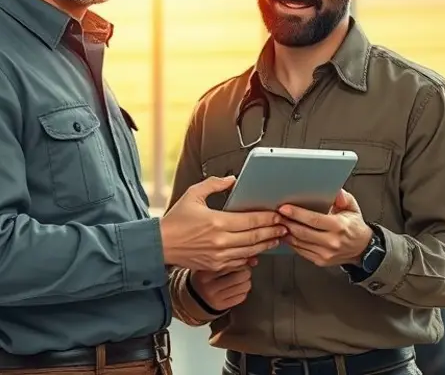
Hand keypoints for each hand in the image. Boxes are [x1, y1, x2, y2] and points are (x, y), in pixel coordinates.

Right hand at [161, 175, 287, 271]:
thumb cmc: (175, 221)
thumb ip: (214, 185)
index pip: (250, 220)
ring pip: (250, 251)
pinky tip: (259, 252)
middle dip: (272, 231)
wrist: (160, 245)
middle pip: (254, 237)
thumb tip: (232, 180)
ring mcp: (219, 256)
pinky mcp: (216, 265)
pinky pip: (240, 262)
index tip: (277, 215)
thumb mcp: (193, 195)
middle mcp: (220, 241)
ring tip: (277, 238)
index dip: (267, 218)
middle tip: (284, 227)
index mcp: (217, 222)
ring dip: (265, 244)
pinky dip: (251, 257)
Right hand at [190, 265, 254, 311]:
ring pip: (243, 286)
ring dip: (247, 281)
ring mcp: (215, 297)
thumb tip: (254, 260)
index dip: (241, 260)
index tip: (241, 260)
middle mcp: (209, 285)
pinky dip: (244, 291)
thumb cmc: (207, 276)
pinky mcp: (221, 306)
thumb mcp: (212, 265)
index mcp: (205, 272)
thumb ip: (232, 259)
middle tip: (243, 269)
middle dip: (246, 271)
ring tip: (242, 279)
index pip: (231, 263)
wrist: (195, 297)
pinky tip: (238, 288)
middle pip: (239, 275)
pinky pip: (241, 297)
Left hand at [278, 190, 371, 267]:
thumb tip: (335, 191)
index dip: (297, 214)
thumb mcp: (352, 207)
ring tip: (279, 223)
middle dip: (287, 222)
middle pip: (303, 232)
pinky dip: (291, 243)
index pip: (314, 220)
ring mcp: (325, 254)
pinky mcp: (320, 261)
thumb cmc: (355, 226)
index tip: (285, 208)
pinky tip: (287, 235)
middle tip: (277, 214)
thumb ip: (343, 198)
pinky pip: (301, 251)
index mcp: (339, 226)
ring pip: (299, 243)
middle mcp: (332, 242)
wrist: (362, 249)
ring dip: (287, 233)